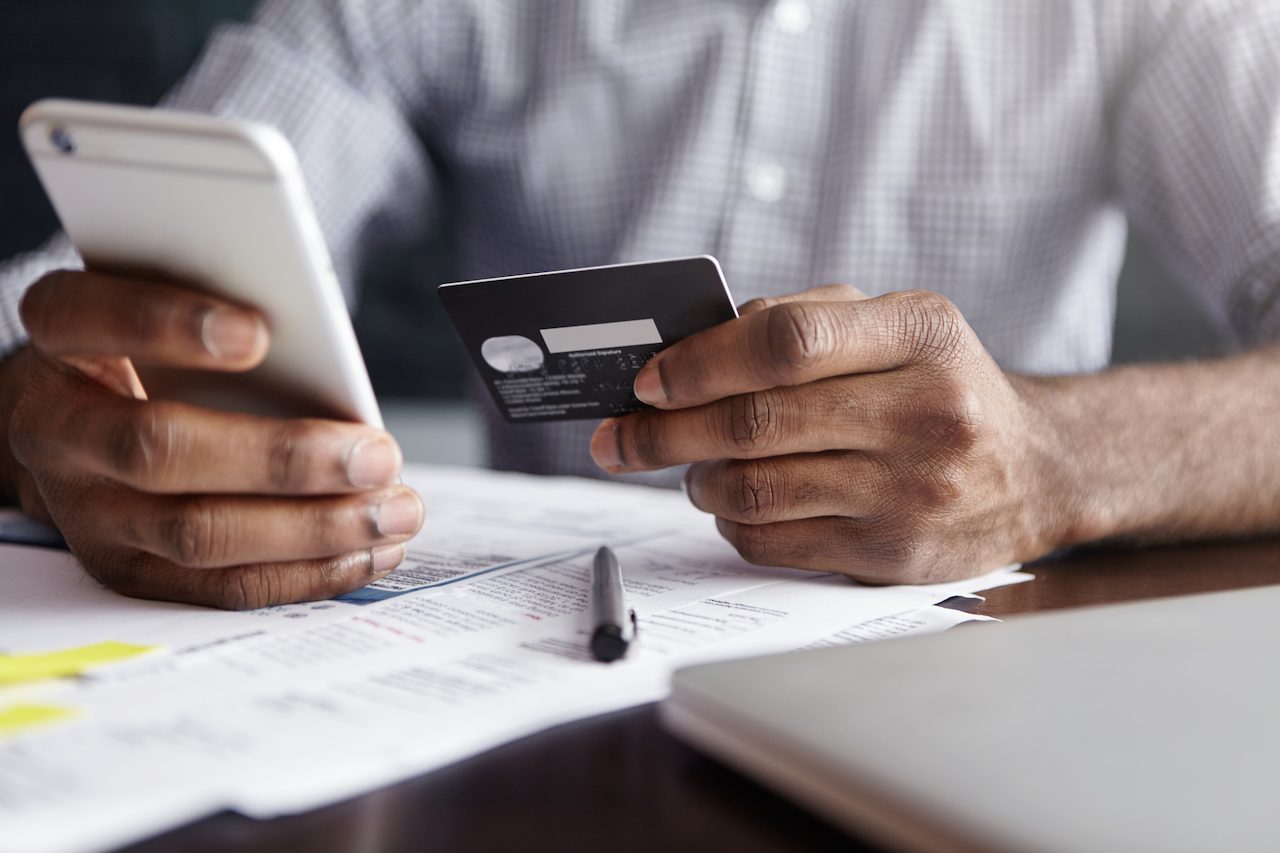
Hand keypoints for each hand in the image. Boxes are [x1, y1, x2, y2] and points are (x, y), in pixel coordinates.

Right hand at [2, 269, 423, 608]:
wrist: (76, 425)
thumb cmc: (150, 353)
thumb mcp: (167, 313)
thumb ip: (223, 318)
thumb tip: (327, 361)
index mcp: (61, 341)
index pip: (89, 318)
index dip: (167, 324)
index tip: (257, 333)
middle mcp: (58, 430)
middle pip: (158, 451)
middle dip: (281, 459)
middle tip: (376, 456)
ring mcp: (87, 512)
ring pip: (197, 535)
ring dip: (313, 528)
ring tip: (394, 511)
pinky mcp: (128, 571)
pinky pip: (220, 587)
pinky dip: (307, 573)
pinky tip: (370, 551)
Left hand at [589, 286, 1057, 583]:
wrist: (1037, 470)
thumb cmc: (942, 384)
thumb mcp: (897, 323)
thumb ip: (803, 320)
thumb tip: (691, 349)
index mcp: (922, 332)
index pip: (785, 343)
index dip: (699, 363)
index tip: (648, 381)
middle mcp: (926, 411)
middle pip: (756, 423)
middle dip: (665, 432)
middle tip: (622, 438)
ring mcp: (913, 491)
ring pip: (755, 490)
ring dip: (697, 479)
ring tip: (691, 466)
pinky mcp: (895, 555)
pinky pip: (775, 543)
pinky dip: (732, 523)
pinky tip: (733, 503)